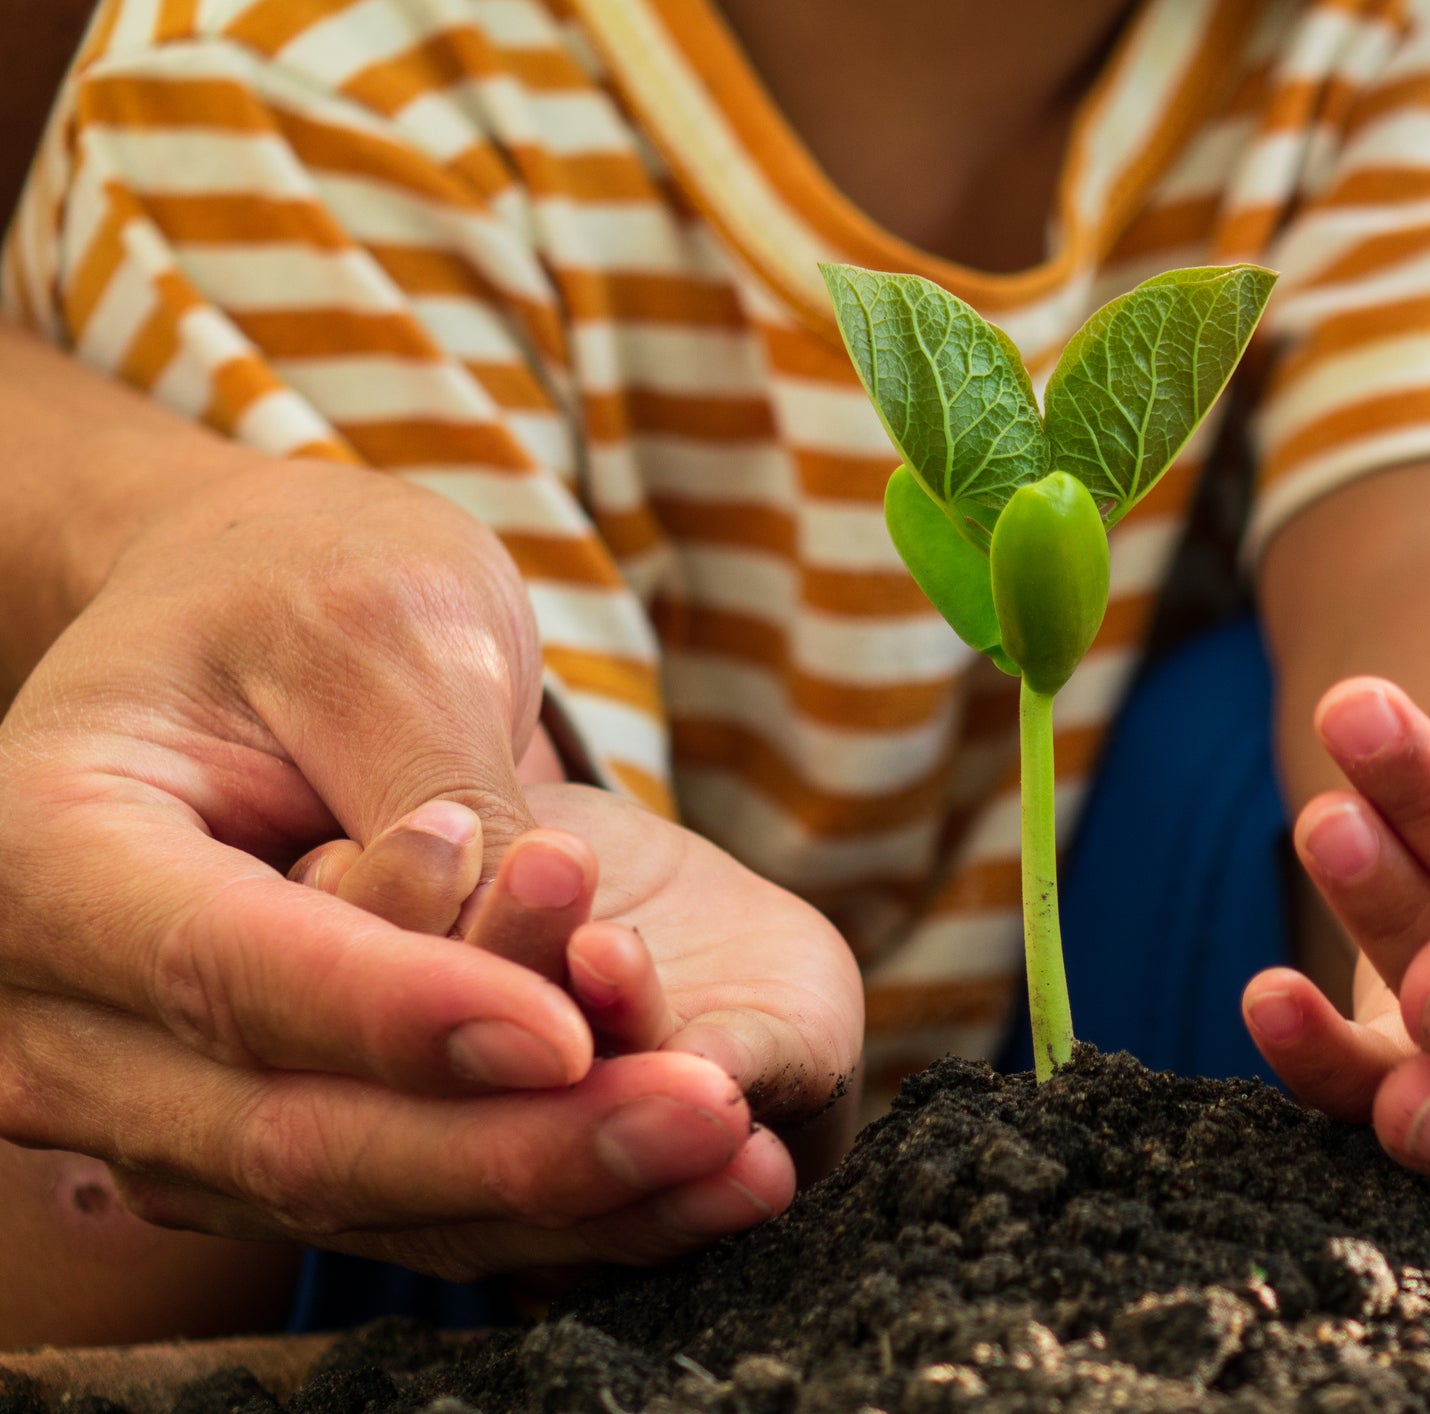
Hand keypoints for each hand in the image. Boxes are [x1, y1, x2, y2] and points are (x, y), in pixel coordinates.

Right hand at [0, 460, 786, 1274]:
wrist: (245, 616)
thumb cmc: (303, 586)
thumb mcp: (384, 629)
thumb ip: (443, 796)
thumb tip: (528, 978)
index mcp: (42, 851)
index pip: (228, 973)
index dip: (403, 1019)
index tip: (568, 1037)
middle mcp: (50, 1012)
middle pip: (287, 1132)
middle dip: (512, 1147)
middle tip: (707, 1122)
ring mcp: (129, 1100)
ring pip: (348, 1198)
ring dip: (549, 1194)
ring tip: (732, 1165)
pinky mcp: (229, 1140)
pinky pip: (383, 1203)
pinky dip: (533, 1199)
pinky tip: (682, 1181)